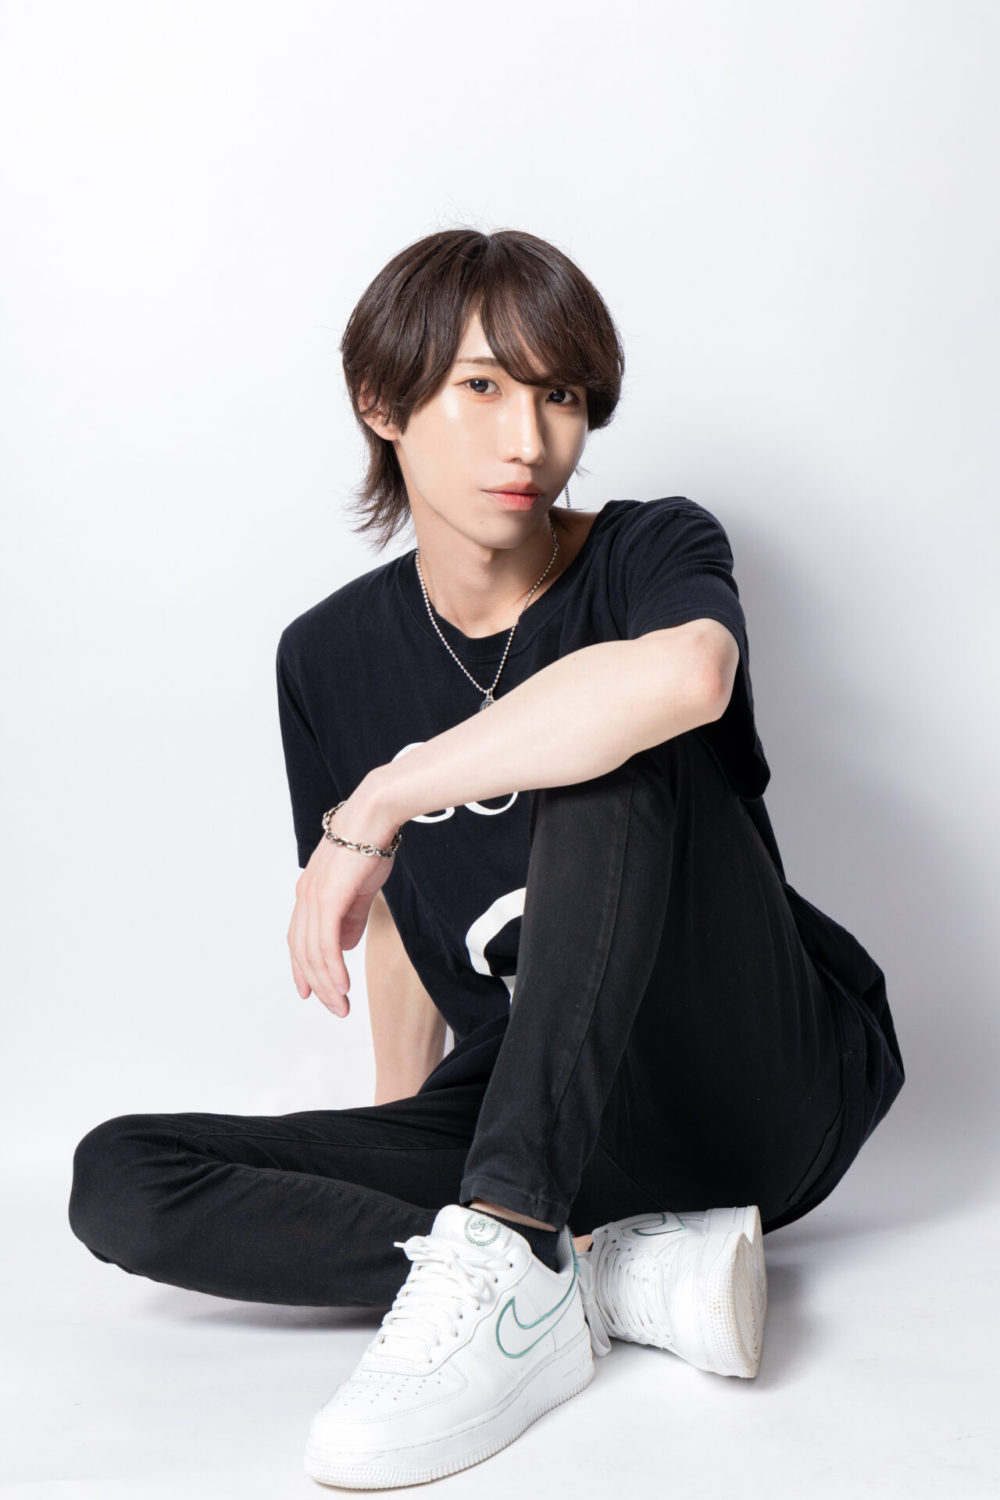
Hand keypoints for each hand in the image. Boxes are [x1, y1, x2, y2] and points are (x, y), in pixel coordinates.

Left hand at [287, 785, 399, 1017]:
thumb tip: (344, 945)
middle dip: (316, 984)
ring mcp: (313, 898)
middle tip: (334, 1008)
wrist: (375, 816)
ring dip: (326, 984)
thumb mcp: (359, 888)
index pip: (300, 939)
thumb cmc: (370, 845)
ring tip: (341, 1005)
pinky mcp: (327, 899)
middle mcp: (305, 897)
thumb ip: (350, 917)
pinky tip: (342, 986)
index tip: (310, 992)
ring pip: (312, 954)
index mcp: (309, 893)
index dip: (302, 969)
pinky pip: (326, 945)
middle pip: (302, 953)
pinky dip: (331, 970)